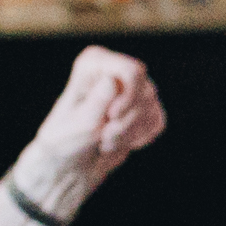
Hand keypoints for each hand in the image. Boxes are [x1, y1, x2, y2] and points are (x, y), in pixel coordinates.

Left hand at [12, 46, 163, 212]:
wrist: (72, 162)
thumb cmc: (67, 141)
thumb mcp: (79, 125)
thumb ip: (96, 103)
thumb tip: (112, 81)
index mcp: (94, 63)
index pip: (132, 71)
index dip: (129, 97)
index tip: (112, 117)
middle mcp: (114, 69)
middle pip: (146, 91)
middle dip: (127, 121)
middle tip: (104, 137)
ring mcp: (131, 87)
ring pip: (152, 108)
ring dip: (130, 132)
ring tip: (106, 141)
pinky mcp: (143, 106)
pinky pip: (157, 121)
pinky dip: (140, 137)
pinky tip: (120, 142)